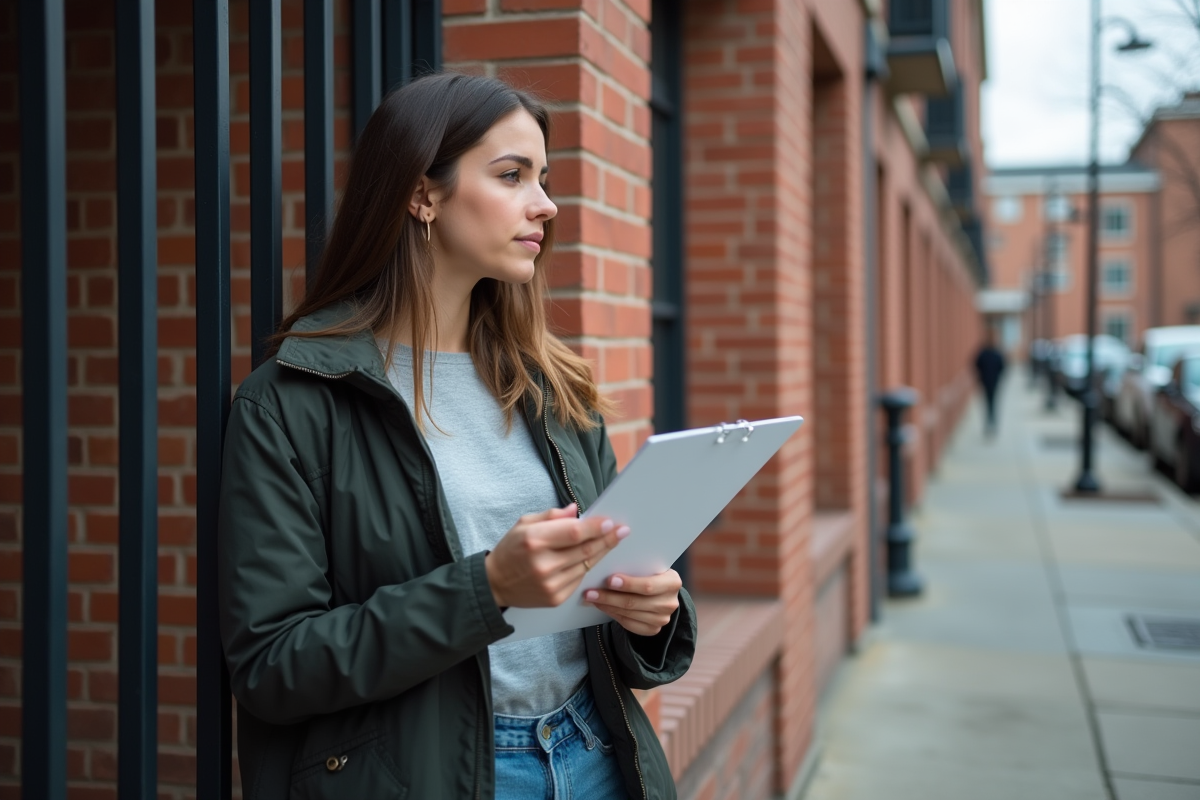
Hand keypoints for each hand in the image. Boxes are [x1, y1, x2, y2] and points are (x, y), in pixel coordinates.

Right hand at [485, 504, 629, 608]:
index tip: (610, 522)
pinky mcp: (555, 598)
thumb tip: (576, 511)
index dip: (596, 527)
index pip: (575, 532)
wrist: (495, 584)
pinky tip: (593, 558)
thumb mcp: (524, 524)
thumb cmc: (511, 550)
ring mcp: (551, 584)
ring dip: (601, 552)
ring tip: (612, 542)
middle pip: (586, 549)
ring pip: (586, 565)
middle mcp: (544, 564)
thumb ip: (552, 516)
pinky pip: (579, 579)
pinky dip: (587, 567)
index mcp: (535, 540)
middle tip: (622, 531)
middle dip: (607, 539)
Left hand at [583, 569, 681, 636]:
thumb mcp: (649, 566)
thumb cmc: (650, 573)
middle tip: (590, 592)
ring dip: (607, 606)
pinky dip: (612, 614)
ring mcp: (663, 619)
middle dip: (609, 597)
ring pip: (629, 614)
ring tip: (591, 598)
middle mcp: (670, 603)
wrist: (660, 591)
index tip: (609, 580)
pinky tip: (601, 606)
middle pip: (635, 602)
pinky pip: (628, 624)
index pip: (648, 586)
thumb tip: (606, 564)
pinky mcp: (653, 630)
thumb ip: (635, 566)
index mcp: (673, 582)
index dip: (628, 584)